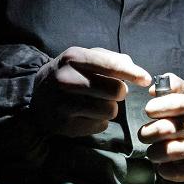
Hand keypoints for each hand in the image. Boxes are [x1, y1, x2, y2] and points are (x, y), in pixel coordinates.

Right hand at [29, 47, 151, 137]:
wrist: (38, 96)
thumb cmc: (68, 73)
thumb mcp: (83, 57)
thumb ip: (109, 58)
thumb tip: (132, 66)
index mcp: (73, 58)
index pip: (111, 65)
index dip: (132, 72)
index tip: (146, 79)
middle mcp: (66, 80)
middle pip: (115, 90)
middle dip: (119, 92)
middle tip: (110, 91)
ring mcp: (64, 104)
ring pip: (110, 110)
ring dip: (110, 108)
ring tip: (97, 103)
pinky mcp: (65, 125)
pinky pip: (100, 125)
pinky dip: (99, 121)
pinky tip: (87, 114)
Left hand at [138, 73, 183, 181]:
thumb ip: (173, 86)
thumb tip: (153, 90)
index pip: (172, 104)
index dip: (155, 108)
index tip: (150, 112)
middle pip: (165, 130)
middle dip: (147, 133)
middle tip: (146, 135)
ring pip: (168, 152)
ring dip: (154, 153)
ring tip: (154, 151)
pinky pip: (174, 172)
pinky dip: (164, 169)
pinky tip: (165, 164)